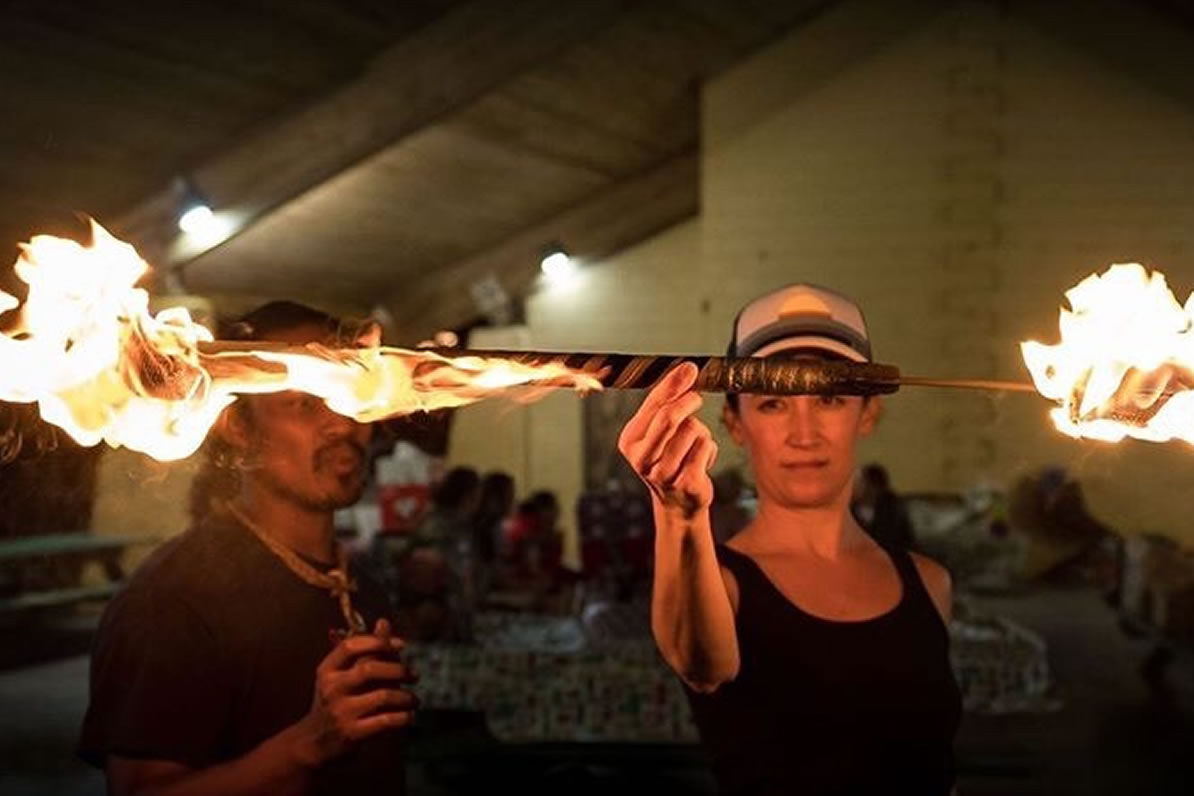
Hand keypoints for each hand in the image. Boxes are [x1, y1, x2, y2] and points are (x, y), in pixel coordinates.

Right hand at [290, 619, 416, 766]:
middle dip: (399, 670)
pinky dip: (403, 717)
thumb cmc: (334, 701)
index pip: (351, 646)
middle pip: (370, 669)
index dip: (378, 641)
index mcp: (327, 670)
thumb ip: (365, 651)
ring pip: (383, 696)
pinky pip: (385, 720)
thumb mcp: (341, 675)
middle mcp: (331, 688)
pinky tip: (409, 715)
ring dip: (406, 697)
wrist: (314, 742)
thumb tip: (384, 622)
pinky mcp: (351, 733)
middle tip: (414, 675)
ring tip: (414, 700)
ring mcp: (341, 711)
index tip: (402, 644)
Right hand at [618, 362, 717, 517]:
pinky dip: (709, 449)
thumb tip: (686, 371)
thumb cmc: (669, 460)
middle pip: (670, 416)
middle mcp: (641, 458)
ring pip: (693, 430)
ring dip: (701, 432)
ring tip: (694, 447)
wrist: (678, 506)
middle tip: (697, 398)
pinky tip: (701, 461)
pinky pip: (706, 447)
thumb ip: (667, 404)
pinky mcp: (686, 483)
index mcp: (630, 441)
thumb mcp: (659, 433)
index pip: (653, 405)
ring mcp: (663, 474)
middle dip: (688, 401)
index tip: (689, 368)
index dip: (673, 384)